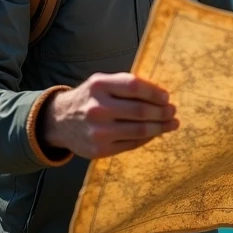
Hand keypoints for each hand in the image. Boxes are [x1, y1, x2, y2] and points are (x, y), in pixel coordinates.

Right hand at [39, 73, 178, 158]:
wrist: (59, 121)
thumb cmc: (89, 98)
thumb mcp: (101, 83)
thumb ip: (126, 85)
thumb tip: (161, 95)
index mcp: (99, 85)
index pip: (134, 86)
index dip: (154, 92)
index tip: (166, 97)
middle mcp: (97, 108)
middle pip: (140, 111)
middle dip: (162, 112)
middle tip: (173, 111)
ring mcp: (98, 131)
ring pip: (139, 130)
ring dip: (160, 127)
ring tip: (172, 124)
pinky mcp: (99, 150)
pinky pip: (132, 144)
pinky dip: (147, 138)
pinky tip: (155, 133)